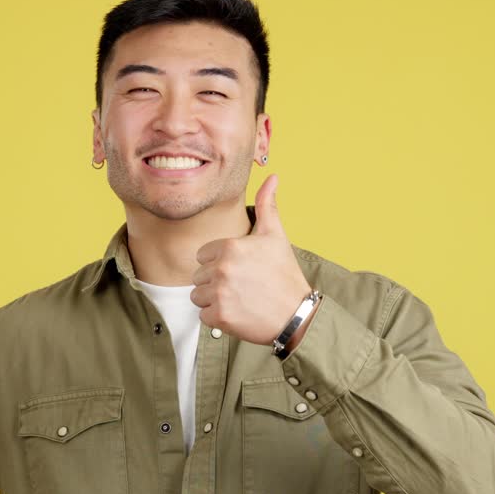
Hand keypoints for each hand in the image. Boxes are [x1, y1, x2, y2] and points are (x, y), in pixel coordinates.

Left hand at [191, 174, 313, 345]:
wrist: (296, 314)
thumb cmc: (285, 274)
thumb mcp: (276, 236)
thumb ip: (267, 205)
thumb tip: (273, 176)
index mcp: (230, 246)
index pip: (203, 255)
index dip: (220, 262)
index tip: (240, 270)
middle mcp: (222, 268)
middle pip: (199, 275)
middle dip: (216, 281)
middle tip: (243, 286)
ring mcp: (220, 294)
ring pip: (198, 295)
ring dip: (214, 300)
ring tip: (240, 299)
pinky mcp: (219, 316)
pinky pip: (203, 316)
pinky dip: (217, 317)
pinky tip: (238, 313)